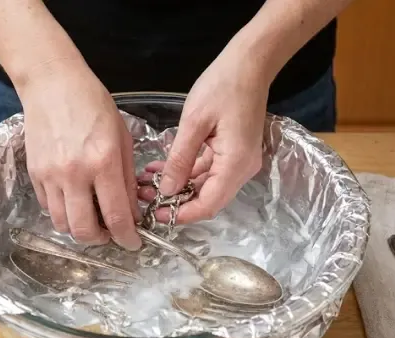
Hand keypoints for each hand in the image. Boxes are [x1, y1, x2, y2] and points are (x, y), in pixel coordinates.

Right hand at [20, 60, 141, 249]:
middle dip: (101, 240)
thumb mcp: (122, 137)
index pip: (116, 216)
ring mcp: (50, 175)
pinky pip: (48, 208)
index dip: (127, 237)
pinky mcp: (34, 174)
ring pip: (63, 224)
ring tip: (91, 218)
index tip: (133, 243)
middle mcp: (74, 173)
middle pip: (84, 230)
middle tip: (110, 233)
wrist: (52, 84)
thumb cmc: (93, 104)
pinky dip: (63, 212)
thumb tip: (131, 211)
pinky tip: (74, 199)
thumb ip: (127, 177)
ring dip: (79, 229)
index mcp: (103, 161)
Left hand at [140, 46, 270, 223]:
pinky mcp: (233, 152)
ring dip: (178, 188)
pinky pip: (208, 171)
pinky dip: (185, 173)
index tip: (156, 215)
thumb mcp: (194, 123)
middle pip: (208, 199)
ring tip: (146, 184)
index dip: (182, 215)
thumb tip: (167, 191)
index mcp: (235, 163)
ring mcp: (239, 161)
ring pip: (206, 187)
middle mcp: (242, 169)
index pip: (209, 205)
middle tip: (145, 198)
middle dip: (176, 203)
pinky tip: (160, 169)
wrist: (249, 64)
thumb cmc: (223, 86)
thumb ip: (180, 159)